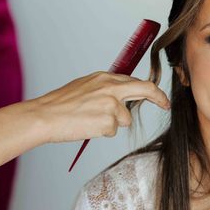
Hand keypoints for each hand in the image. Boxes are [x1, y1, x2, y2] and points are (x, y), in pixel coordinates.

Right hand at [28, 71, 169, 143]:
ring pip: (124, 119)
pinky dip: (101, 132)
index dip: (148, 89)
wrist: (45, 115)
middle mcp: (110, 87)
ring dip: (111, 124)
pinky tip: (86, 127)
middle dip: (158, 97)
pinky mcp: (108, 121)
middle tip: (165, 104)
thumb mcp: (84, 87)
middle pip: (145, 89)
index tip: (157, 96)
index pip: (133, 81)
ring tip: (89, 121)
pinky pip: (112, 131)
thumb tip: (119, 96)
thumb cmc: (59, 104)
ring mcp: (110, 104)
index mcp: (103, 77)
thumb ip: (103, 89)